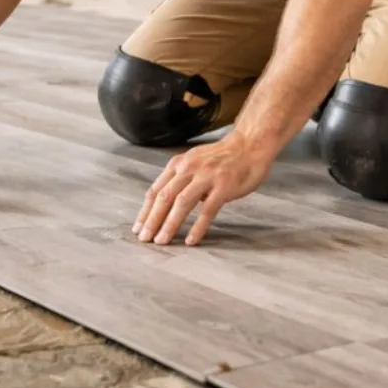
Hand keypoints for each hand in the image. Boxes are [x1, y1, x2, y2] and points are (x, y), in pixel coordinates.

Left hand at [132, 131, 272, 246]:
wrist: (249, 145)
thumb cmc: (220, 158)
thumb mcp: (193, 162)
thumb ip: (179, 180)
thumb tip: (163, 204)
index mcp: (178, 164)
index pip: (155, 191)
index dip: (145, 211)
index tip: (138, 228)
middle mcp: (188, 169)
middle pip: (164, 198)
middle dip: (152, 221)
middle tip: (145, 239)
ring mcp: (206, 177)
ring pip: (181, 203)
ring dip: (169, 224)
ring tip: (162, 241)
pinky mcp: (223, 187)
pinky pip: (207, 210)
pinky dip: (197, 227)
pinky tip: (191, 240)